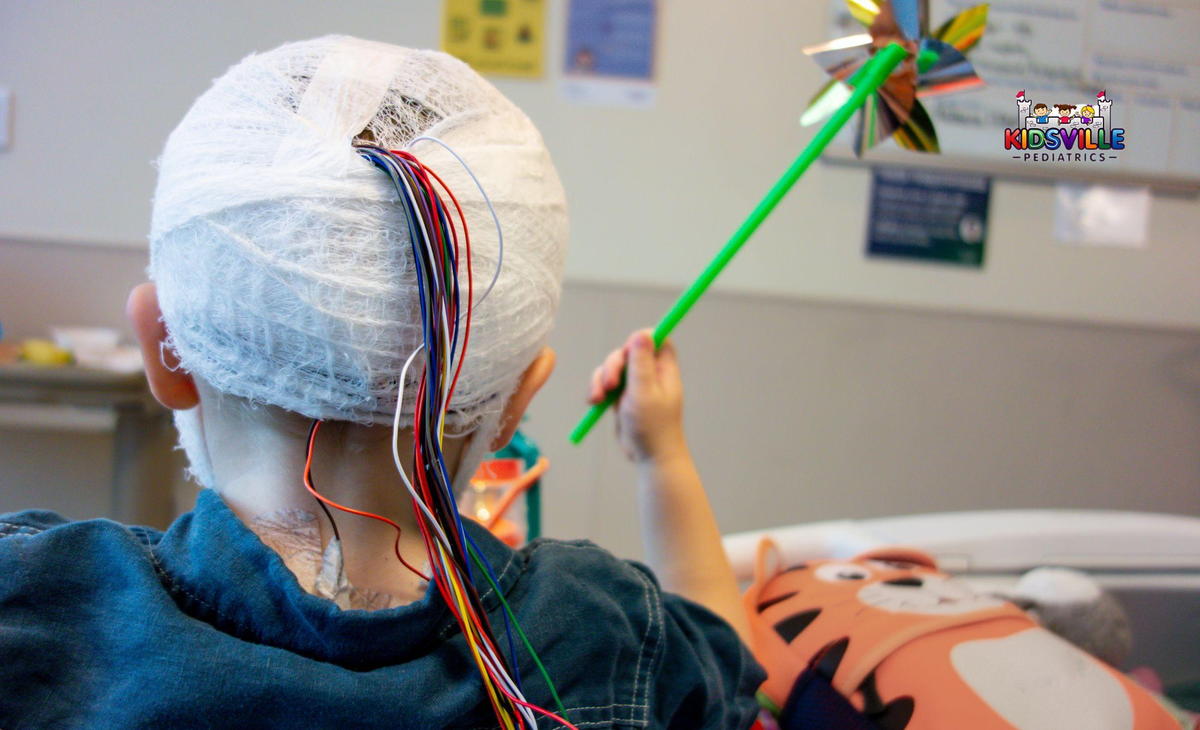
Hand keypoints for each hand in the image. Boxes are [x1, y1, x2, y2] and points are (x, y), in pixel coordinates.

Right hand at [587, 329, 686, 464]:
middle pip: (627, 350)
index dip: (640, 338)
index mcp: (663, 368)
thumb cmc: (653, 426)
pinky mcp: (622, 394)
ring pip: (612, 366)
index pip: (656, 338)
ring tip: (598, 399)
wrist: (650, 456)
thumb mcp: (645, 392)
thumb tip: (643, 333)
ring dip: (600, 379)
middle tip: (610, 385)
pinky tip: (594, 402)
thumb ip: (641, 362)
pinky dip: (597, 388)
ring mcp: (635, 383)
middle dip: (613, 365)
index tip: (627, 350)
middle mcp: (650, 372)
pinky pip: (604, 381)